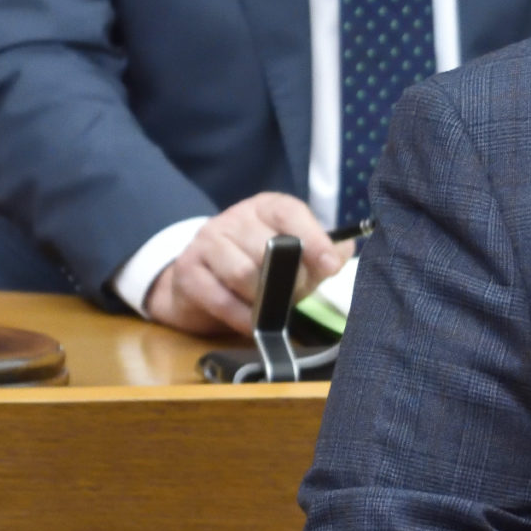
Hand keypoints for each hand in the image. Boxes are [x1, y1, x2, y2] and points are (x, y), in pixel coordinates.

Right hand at [144, 193, 345, 336]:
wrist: (201, 284)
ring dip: (264, 298)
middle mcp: (234, 218)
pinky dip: (242, 316)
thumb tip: (342, 253)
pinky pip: (220, 298)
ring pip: (243, 273)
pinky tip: (253, 323)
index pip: (289, 212)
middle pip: (268, 247)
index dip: (313, 238)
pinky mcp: (188, 272)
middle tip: (295, 295)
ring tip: (272, 308)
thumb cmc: (259, 268)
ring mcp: (206, 242)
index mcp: (266, 208)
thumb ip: (323, 254)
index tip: (330, 265)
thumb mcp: (296, 258)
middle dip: (290, 279)